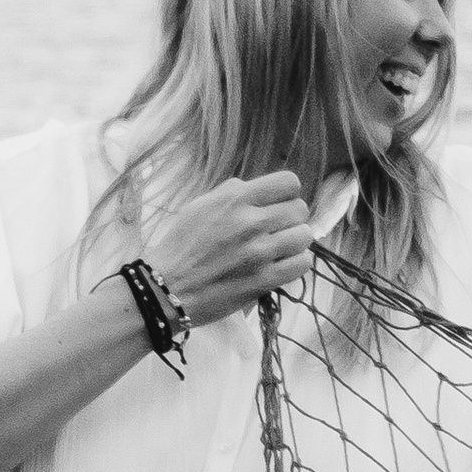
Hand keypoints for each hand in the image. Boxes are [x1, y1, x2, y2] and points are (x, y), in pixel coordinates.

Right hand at [149, 171, 317, 323]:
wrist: (166, 288)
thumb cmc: (181, 246)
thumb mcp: (200, 206)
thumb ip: (231, 193)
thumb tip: (257, 189)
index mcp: (235, 199)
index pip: (289, 183)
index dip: (287, 193)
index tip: (278, 203)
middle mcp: (250, 222)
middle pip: (300, 209)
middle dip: (291, 217)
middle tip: (276, 228)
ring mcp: (259, 252)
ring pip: (304, 235)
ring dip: (295, 240)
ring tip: (279, 247)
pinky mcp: (264, 280)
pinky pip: (302, 263)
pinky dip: (296, 262)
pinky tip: (281, 263)